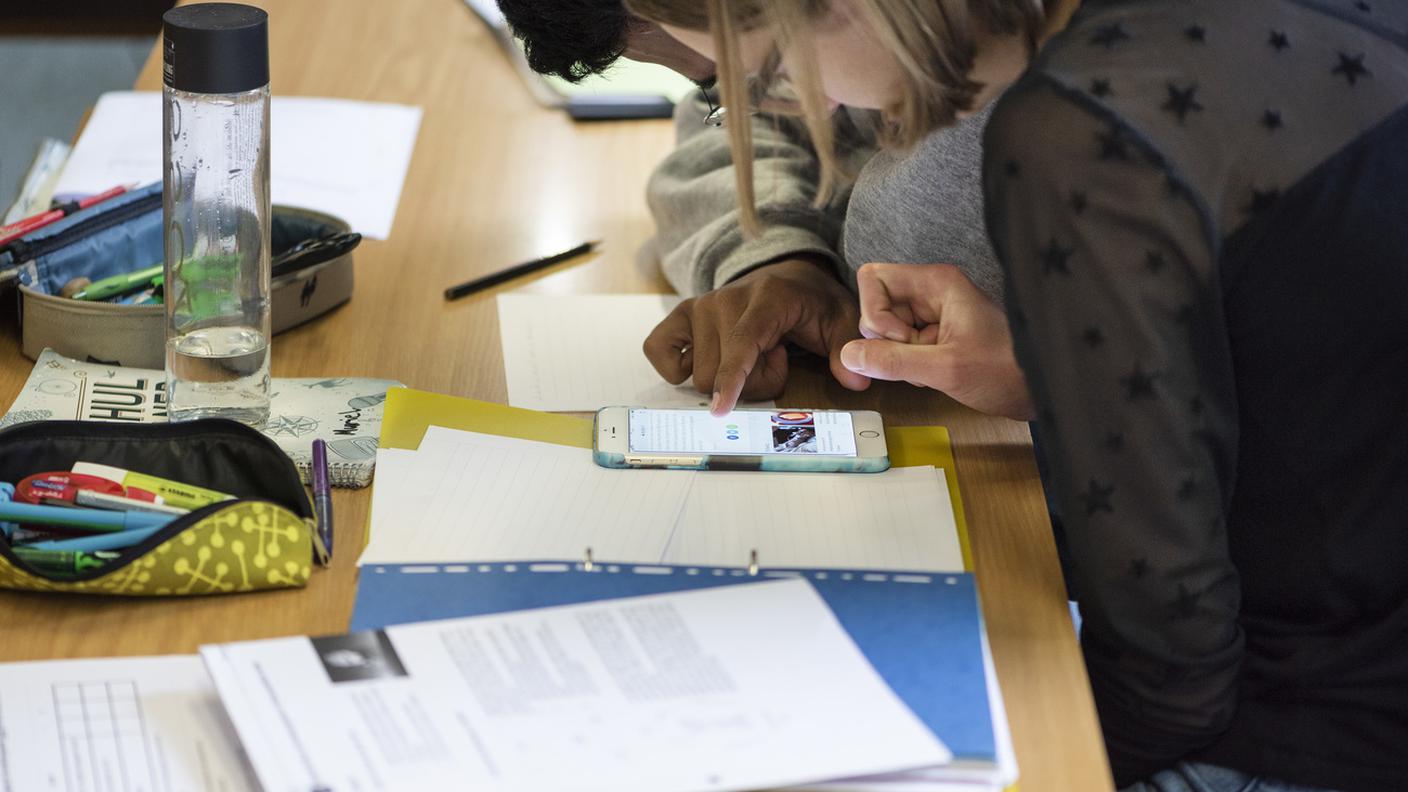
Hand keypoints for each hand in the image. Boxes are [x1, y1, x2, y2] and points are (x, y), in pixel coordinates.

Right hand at [643, 258, 871, 414]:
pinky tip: (711, 359)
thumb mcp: (842, 319)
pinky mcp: (681, 315)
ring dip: (726, 379)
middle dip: (749, 384)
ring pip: (696, 374)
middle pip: (718, 373)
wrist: (788, 274)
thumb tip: (855, 382)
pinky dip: (678, 369)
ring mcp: (699, 305)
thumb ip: (847, 348)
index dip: (733, 380)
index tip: (720, 410)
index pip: (743, 345)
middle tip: (776, 360)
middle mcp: (724, 298)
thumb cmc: (813, 303)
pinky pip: (659, 352)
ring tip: (752, 355)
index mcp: (766, 298)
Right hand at [840, 263, 1034, 419]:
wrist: (1042, 392)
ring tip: (930, 370)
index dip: (874, 312)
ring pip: (885, 329)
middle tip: (916, 358)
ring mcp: (934, 314)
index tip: (901, 341)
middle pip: (876, 304)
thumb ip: (893, 361)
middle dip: (885, 338)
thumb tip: (849, 355)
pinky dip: (907, 364)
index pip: (872, 277)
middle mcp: (932, 291)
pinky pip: (901, 345)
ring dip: (896, 355)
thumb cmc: (1006, 372)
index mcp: (936, 282)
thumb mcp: (945, 368)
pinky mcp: (936, 337)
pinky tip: (932, 375)